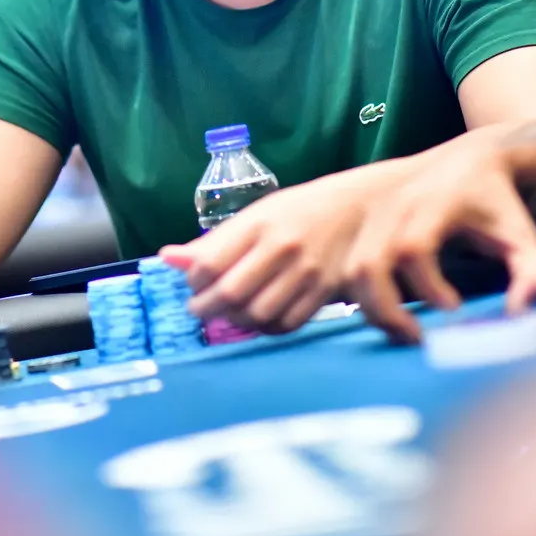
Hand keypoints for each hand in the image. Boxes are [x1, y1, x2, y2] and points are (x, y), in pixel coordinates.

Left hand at [161, 158, 413, 334]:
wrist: (367, 206)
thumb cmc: (305, 208)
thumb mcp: (260, 213)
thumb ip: (215, 240)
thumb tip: (168, 258)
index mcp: (260, 222)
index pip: (209, 263)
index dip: (194, 282)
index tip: (193, 284)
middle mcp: (282, 246)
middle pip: (229, 294)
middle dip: (206, 308)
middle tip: (200, 309)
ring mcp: (306, 272)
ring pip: (256, 314)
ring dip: (235, 321)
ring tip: (229, 314)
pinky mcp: (325, 292)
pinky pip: (286, 324)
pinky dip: (266, 328)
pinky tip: (258, 319)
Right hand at [345, 132, 535, 342]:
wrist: (471, 161)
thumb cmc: (498, 205)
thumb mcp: (523, 236)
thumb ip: (533, 275)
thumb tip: (519, 315)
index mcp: (435, 202)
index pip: (414, 247)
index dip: (428, 285)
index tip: (454, 308)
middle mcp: (397, 205)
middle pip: (368, 263)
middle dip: (386, 308)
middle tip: (418, 337)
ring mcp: (376, 214)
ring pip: (354, 269)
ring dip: (372, 307)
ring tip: (406, 331)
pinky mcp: (365, 225)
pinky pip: (351, 268)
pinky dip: (365, 298)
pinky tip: (395, 314)